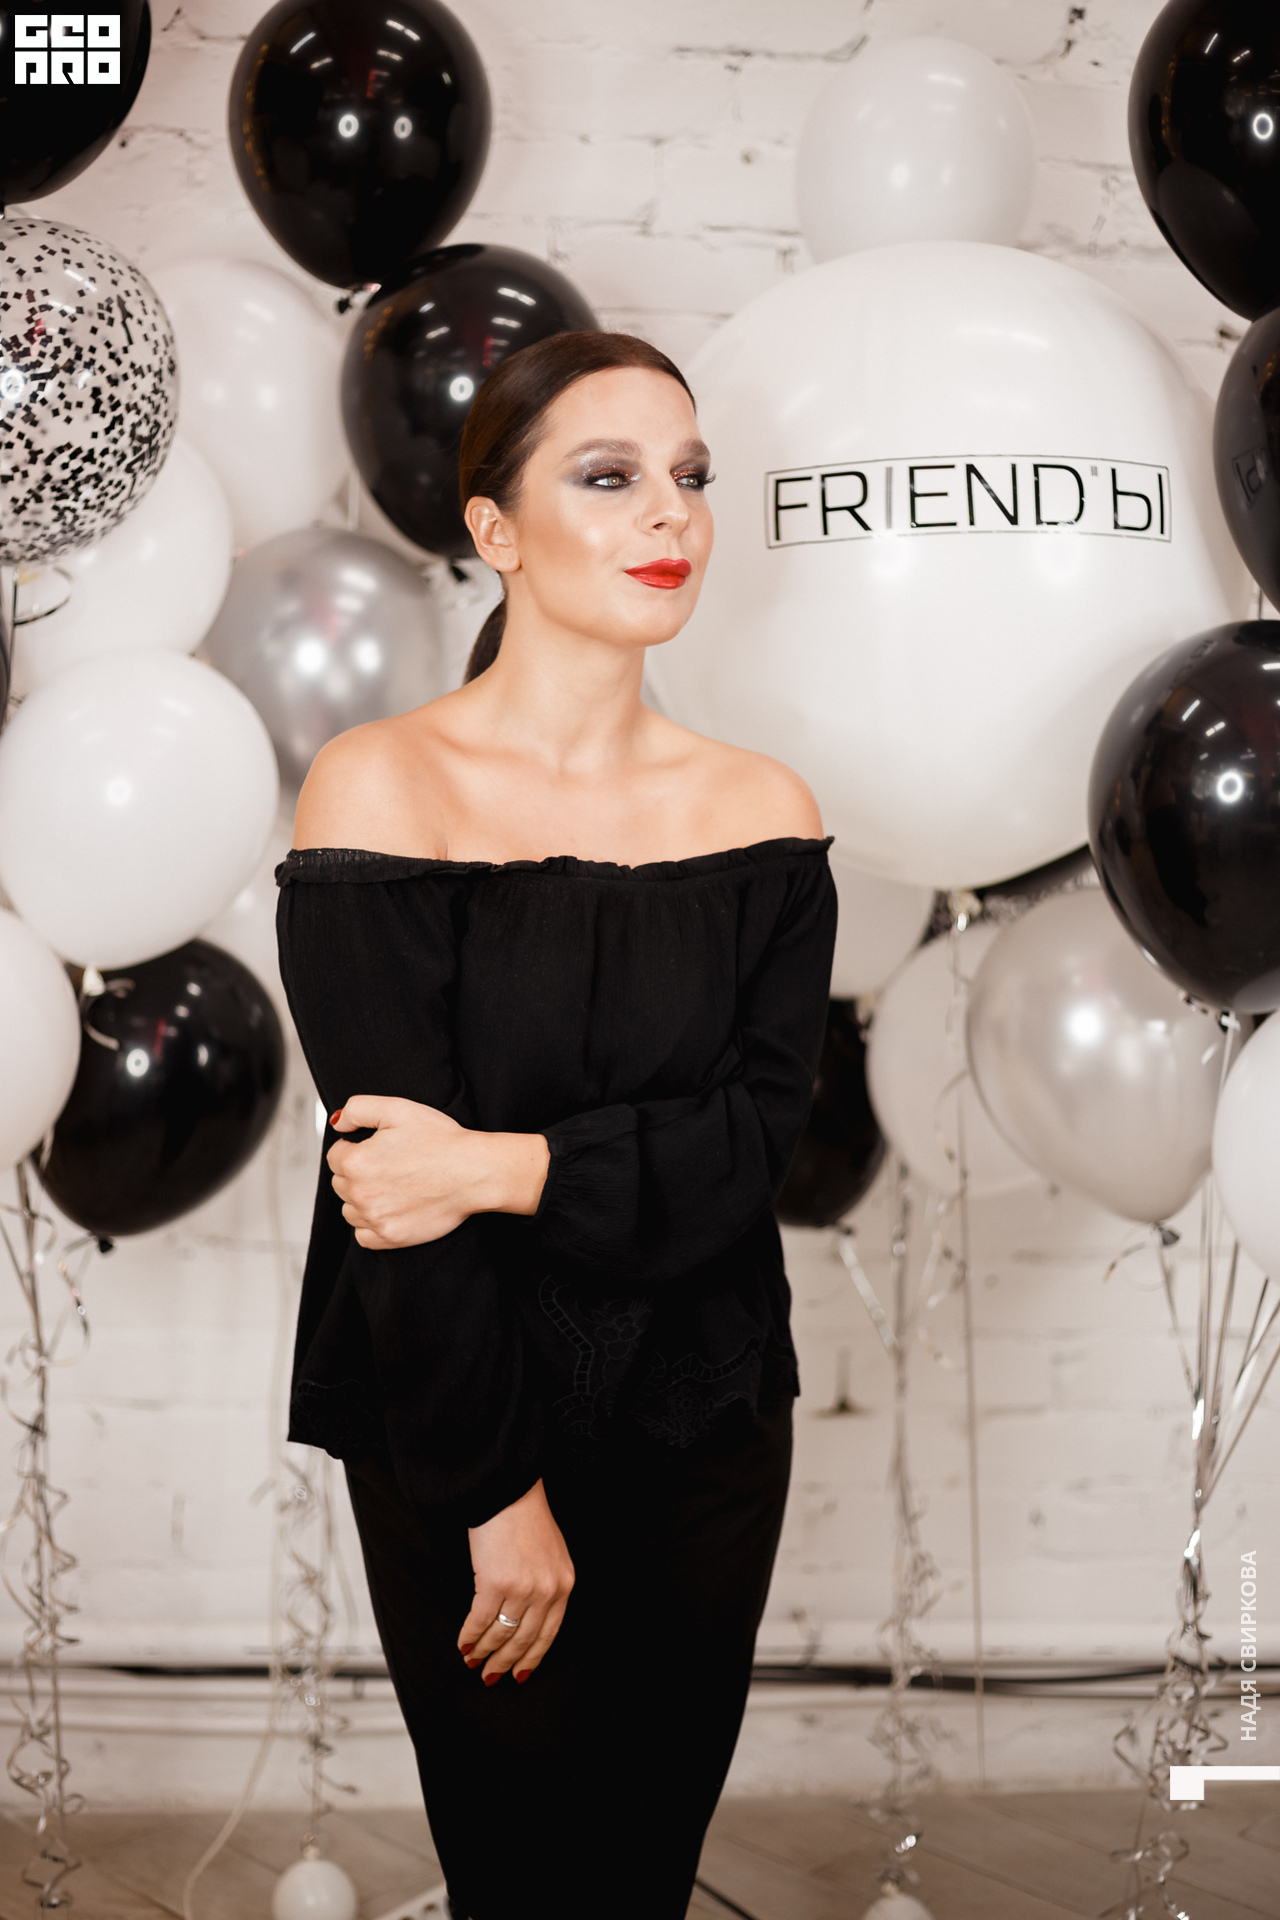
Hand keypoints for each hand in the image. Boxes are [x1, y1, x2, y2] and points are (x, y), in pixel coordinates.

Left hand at [327, 1095, 548, 1248]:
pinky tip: (389, 1210)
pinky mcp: (391, 1237)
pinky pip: (363, 1236)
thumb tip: (337, 1124)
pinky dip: (370, 1225)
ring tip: (390, 1187)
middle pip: (340, 1183)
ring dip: (362, 1199)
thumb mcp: (398, 1109)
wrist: (474, 1172)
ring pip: (350, 1210)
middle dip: (357, 1173)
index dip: (354, 1148)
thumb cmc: (442, 1141)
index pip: (335, 1156)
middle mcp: (360, 1193)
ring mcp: (375, 1218)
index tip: (377, 1148)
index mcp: (356, 1161)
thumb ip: (358, 1109)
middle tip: (388, 1165)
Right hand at [459, 1479, 574, 1684]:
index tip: (520, 1675)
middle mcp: (547, 1592)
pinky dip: (469, 1636)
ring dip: (484, 1652)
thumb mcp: (551, 1555)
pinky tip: (463, 1644)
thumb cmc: (526, 1518)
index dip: (532, 1659)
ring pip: (501, 1634)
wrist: (509, 1492)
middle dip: (505, 1663)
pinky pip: (480, 1621)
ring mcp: (522, 1589)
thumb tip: (529, 1618)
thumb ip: (547, 1586)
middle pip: (524, 1640)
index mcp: (564, 1585)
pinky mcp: (494, 1584)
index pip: (548, 1635)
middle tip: (491, 1676)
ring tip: (473, 1661)